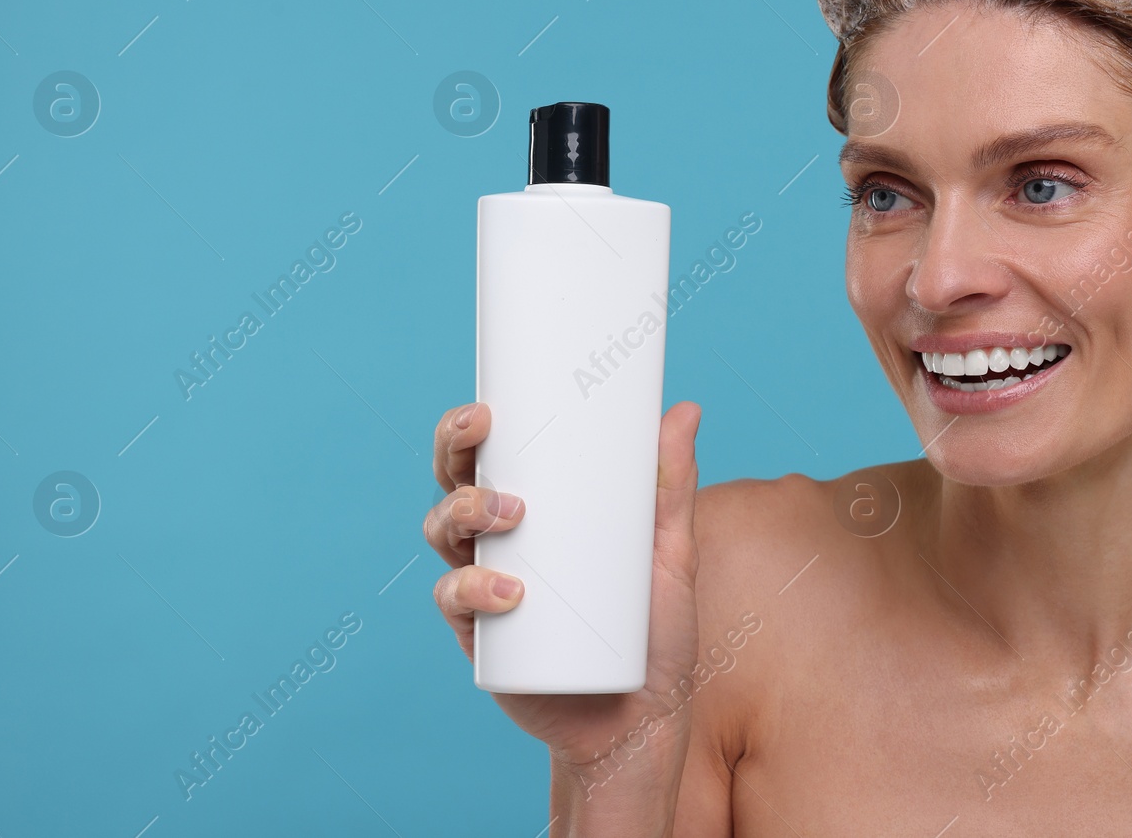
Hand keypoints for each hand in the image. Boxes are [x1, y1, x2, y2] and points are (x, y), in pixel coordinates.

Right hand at [424, 399, 705, 779]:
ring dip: (465, 512)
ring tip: (510, 513)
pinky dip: (472, 588)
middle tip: (482, 433)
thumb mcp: (670, 557)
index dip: (469, 427)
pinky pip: (455, 603)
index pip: (487, 457)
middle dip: (453, 451)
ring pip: (444, 534)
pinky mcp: (482, 639)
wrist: (640, 723)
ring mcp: (484, 590)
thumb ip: (673, 488)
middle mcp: (498, 546)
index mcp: (534, 516)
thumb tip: (686, 410)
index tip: (486, 407)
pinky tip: (507, 589)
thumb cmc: (652, 635)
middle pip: (453, 484)